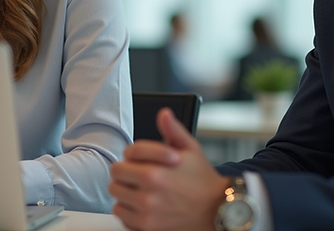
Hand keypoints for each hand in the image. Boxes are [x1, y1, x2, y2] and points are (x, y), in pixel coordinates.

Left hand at [109, 107, 229, 230]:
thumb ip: (173, 130)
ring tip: (142, 188)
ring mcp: (145, 213)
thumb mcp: (191, 150)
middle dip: (127, 170)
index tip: (143, 158)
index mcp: (154, 172)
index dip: (134, 154)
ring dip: (125, 190)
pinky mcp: (146, 228)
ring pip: (116, 196)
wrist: (217, 209)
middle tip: (140, 172)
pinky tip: (142, 204)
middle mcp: (147, 194)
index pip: (126, 155)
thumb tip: (163, 113)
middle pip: (116, 175)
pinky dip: (128, 209)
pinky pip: (121, 215)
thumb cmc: (203, 180)